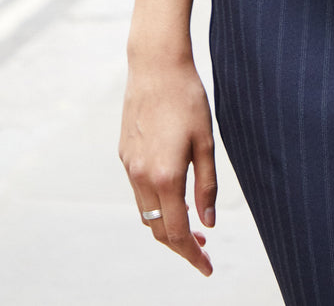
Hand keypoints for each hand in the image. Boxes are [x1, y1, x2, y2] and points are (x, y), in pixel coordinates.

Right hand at [119, 55, 217, 274]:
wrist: (155, 65)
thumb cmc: (188, 98)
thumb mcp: (206, 141)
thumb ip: (206, 185)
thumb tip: (208, 223)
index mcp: (165, 175)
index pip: (178, 231)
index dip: (193, 254)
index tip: (208, 268)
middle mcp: (141, 175)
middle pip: (158, 228)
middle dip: (180, 246)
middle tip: (204, 251)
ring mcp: (129, 165)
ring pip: (146, 212)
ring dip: (167, 225)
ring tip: (192, 227)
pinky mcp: (124, 154)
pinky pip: (138, 191)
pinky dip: (156, 204)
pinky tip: (173, 196)